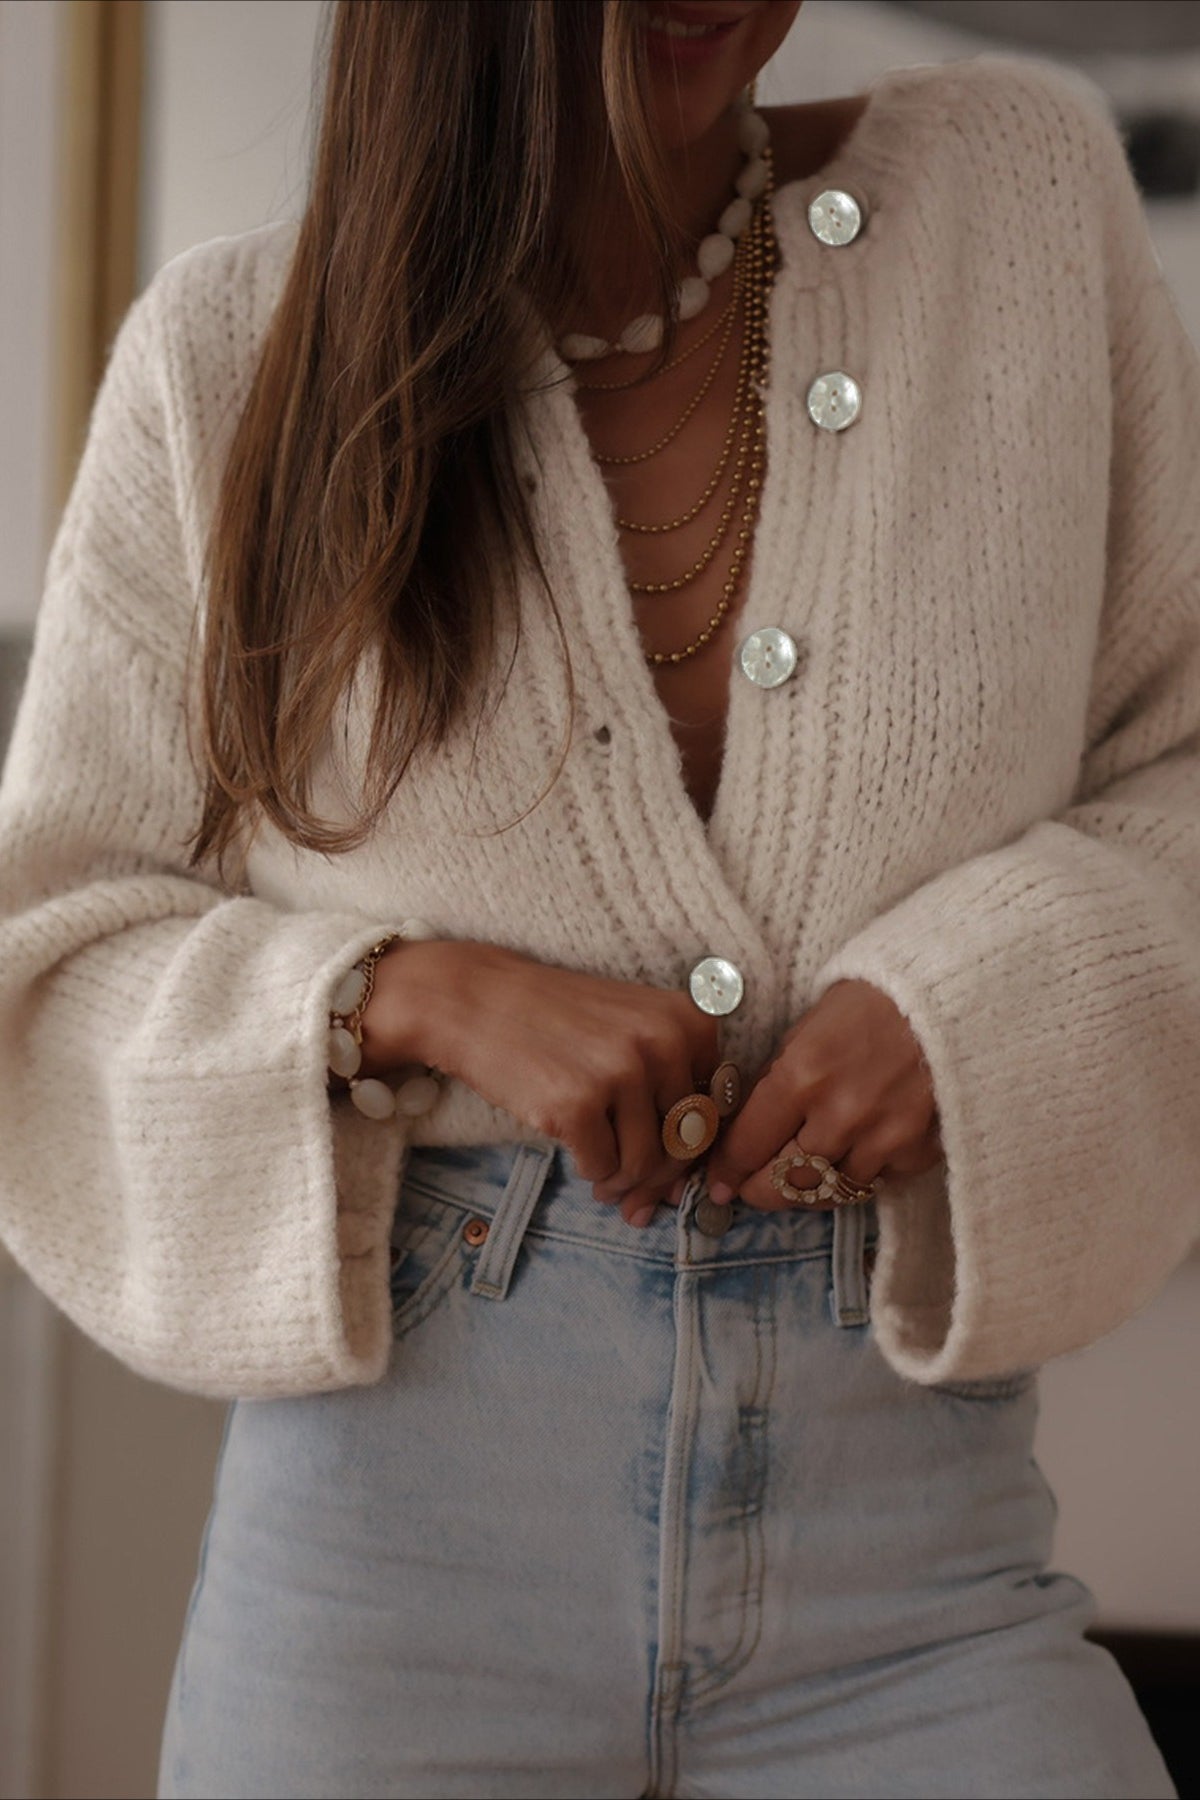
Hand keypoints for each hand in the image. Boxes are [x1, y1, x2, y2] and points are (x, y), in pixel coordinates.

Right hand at [362, 938, 720, 1226]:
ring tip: (603, 1175)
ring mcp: (620, 1072)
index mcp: (689, 1021)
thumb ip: (669, 1092)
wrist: (479, 1001)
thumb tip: (684, 1185)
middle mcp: (664, 1042)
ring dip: (623, 1180)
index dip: (693, 1147)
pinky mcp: (577, 1104)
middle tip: (634, 1191)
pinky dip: (592, 1172)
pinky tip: (577, 1155)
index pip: (716, 1109)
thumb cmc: (558, 1021)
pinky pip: (603, 1167)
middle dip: (659, 1176)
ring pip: (646, 1162)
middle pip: (685, 1142)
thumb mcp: (632, 1028)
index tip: (670, 1167)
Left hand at [701, 979, 943, 1211]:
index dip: (728, 1170)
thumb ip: (778, 1080)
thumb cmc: (869, 1002)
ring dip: (811, 1188)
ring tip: (800, 1178)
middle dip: (760, 1193)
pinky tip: (854, 1156)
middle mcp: (840, 1116)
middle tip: (751, 1191)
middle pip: (785, 1185)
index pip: (748, 1146)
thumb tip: (747, 1126)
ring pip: (830, 1192)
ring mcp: (883, 1139)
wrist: (948, 997)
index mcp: (801, 1077)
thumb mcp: (806, 1029)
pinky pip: (877, 1182)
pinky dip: (861, 1174)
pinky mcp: (919, 1151)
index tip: (719, 1182)